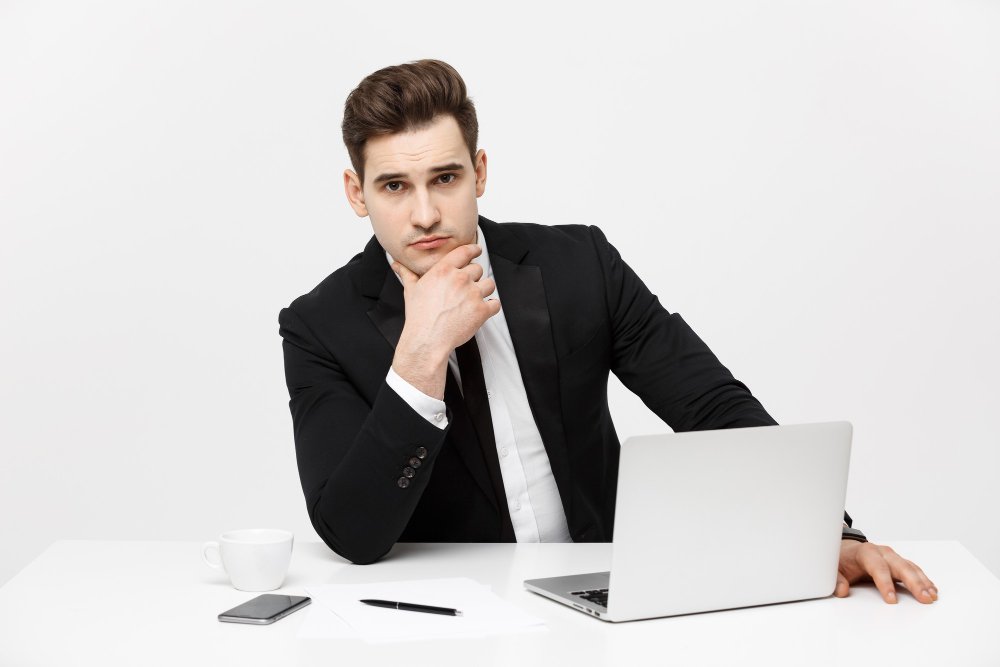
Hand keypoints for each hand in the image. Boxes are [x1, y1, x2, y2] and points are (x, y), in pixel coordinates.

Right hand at [391, 244, 500, 398]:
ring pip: (489, 284)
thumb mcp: (411, 290)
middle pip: (478, 269)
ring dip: (484, 290)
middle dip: (474, 278)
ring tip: (474, 299)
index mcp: (444, 270)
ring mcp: (473, 294)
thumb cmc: (419, 316)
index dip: (473, 250)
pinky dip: (491, 307)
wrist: (427, 338)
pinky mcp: (482, 310)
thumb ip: (407, 274)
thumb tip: (397, 264)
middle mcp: (460, 278)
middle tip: (466, 289)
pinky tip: (483, 310)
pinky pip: (495, 303)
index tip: (477, 251)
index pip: (465, 251)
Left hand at [835, 540, 937, 603]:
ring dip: (922, 582)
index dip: (885, 583)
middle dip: (914, 582)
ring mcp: (893, 557)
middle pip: (900, 566)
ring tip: (932, 597)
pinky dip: (923, 580)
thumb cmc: (842, 558)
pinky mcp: (898, 563)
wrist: (846, 548)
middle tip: (924, 598)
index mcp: (866, 552)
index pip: (877, 567)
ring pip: (910, 568)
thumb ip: (836, 579)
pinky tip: (931, 590)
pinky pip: (913, 570)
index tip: (891, 600)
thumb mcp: (833, 568)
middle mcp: (883, 553)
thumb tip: (841, 591)